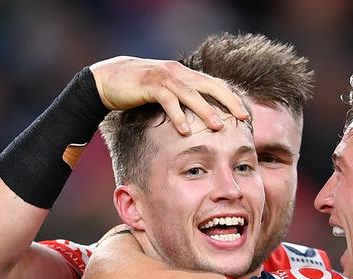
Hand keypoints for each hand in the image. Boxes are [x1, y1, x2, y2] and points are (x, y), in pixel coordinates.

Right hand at [89, 56, 248, 134]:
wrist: (106, 80)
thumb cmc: (137, 91)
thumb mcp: (164, 94)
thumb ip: (181, 101)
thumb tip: (198, 121)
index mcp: (185, 74)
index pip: (215, 84)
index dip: (231, 98)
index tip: (245, 113)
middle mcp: (178, 72)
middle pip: (210, 85)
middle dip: (228, 101)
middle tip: (243, 118)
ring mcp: (164, 77)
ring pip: (191, 93)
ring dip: (206, 110)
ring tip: (219, 127)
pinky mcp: (149, 84)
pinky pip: (167, 100)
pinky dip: (178, 115)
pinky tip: (186, 131)